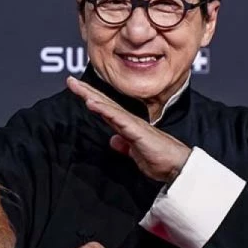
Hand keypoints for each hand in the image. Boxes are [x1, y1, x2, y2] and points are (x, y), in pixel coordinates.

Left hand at [66, 76, 191, 182]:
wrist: (178, 166)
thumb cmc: (160, 159)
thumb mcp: (135, 154)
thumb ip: (124, 146)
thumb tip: (113, 141)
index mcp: (126, 126)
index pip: (105, 110)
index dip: (91, 99)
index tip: (77, 90)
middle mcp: (128, 121)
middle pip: (104, 103)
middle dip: (86, 91)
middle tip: (70, 80)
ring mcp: (132, 124)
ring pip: (108, 107)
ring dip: (92, 96)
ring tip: (76, 87)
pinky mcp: (136, 131)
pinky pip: (117, 118)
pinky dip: (104, 110)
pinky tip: (92, 103)